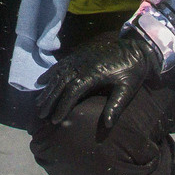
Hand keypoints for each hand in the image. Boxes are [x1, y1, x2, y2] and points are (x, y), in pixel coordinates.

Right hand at [38, 29, 161, 129]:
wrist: (135, 48)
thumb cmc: (133, 71)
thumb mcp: (127, 89)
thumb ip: (116, 106)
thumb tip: (108, 125)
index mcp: (93, 73)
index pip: (72, 91)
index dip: (62, 106)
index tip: (55, 120)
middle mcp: (82, 64)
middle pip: (61, 83)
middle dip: (50, 100)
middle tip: (41, 115)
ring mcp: (79, 58)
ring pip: (58, 74)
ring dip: (47, 89)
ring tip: (38, 103)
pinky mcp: (79, 55)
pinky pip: (60, 64)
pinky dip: (50, 73)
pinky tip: (41, 81)